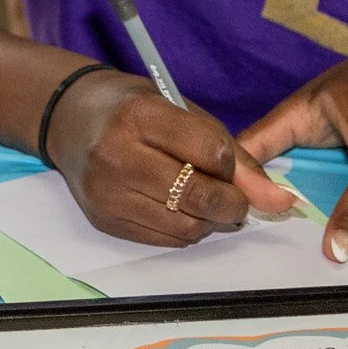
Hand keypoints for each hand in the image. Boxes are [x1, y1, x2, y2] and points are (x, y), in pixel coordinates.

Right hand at [46, 68, 297, 246]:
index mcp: (139, 115)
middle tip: (234, 199)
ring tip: (205, 202)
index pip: (212, 153)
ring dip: (209, 221)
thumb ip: (231, 154)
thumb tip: (279, 201)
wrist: (68, 119)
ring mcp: (106, 192)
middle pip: (199, 196)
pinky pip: (165, 240)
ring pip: (185, 226)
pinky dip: (185, 230)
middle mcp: (116, 154)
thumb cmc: (131, 108)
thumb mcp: (179, 111)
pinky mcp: (103, 220)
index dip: (230, 165)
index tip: (225, 162)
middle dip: (231, 203)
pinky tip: (177, 209)